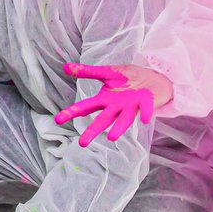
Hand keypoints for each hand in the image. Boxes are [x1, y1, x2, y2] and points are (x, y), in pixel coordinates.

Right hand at [54, 63, 171, 146]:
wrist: (154, 79)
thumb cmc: (129, 78)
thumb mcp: (106, 72)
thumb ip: (87, 72)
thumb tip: (65, 67)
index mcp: (105, 99)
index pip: (85, 107)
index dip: (72, 112)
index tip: (58, 120)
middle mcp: (117, 107)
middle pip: (103, 120)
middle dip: (93, 131)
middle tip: (82, 144)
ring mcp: (132, 106)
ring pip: (124, 119)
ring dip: (119, 128)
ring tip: (111, 138)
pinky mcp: (147, 101)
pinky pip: (146, 109)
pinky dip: (146, 113)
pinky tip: (145, 120)